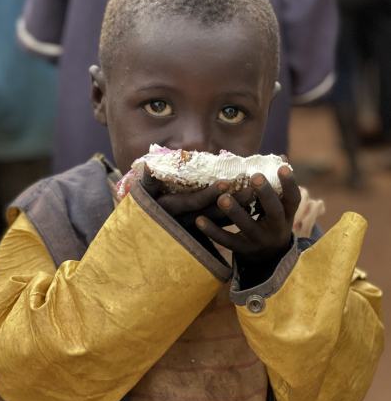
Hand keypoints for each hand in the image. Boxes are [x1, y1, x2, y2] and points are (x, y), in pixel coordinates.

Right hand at [140, 165, 254, 227]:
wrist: (148, 234)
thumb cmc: (145, 207)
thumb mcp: (143, 195)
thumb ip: (148, 182)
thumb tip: (148, 166)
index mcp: (175, 209)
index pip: (195, 202)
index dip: (210, 193)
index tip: (226, 182)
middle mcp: (188, 219)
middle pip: (215, 212)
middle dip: (233, 202)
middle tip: (252, 189)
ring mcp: (197, 226)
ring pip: (222, 219)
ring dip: (239, 209)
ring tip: (257, 196)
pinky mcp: (204, 229)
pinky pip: (223, 223)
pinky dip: (237, 216)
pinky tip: (253, 207)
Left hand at [194, 166, 300, 284]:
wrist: (267, 258)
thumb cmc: (271, 222)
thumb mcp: (280, 208)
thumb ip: (278, 185)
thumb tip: (281, 156)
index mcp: (287, 215)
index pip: (293, 199)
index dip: (290, 184)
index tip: (282, 167)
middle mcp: (276, 229)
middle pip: (273, 212)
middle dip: (265, 194)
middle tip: (255, 176)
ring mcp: (258, 241)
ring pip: (247, 226)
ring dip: (234, 211)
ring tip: (222, 198)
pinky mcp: (241, 250)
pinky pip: (226, 240)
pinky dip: (212, 231)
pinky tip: (199, 220)